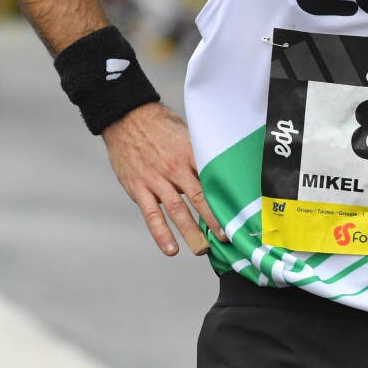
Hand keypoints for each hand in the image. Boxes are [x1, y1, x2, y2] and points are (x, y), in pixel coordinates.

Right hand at [101, 102, 226, 255]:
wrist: (127, 118)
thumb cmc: (162, 127)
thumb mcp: (187, 134)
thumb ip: (201, 156)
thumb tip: (223, 174)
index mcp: (191, 153)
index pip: (213, 179)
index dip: (227, 197)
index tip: (239, 213)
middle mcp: (175, 167)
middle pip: (199, 198)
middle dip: (214, 220)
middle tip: (227, 238)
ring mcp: (155, 179)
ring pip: (177, 210)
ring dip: (191, 232)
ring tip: (203, 249)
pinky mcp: (138, 188)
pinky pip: (152, 215)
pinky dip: (161, 234)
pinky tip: (171, 249)